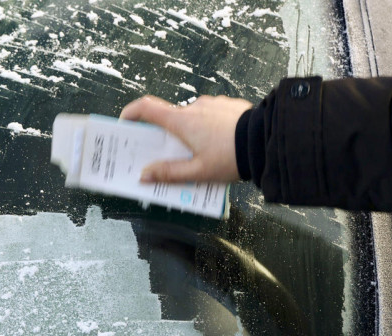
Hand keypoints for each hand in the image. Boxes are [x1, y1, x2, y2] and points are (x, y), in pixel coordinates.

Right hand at [118, 94, 252, 183]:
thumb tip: (144, 175)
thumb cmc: (232, 157)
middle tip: (174, 156)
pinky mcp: (229, 105)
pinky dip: (210, 128)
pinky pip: (212, 116)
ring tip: (205, 155)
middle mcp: (194, 107)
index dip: (131, 113)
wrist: (266, 140)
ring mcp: (213, 104)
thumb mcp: (198, 172)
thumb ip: (169, 173)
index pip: (146, 108)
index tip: (125, 123)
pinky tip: (221, 145)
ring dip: (193, 134)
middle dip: (170, 137)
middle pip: (172, 119)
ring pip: (194, 118)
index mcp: (182, 121)